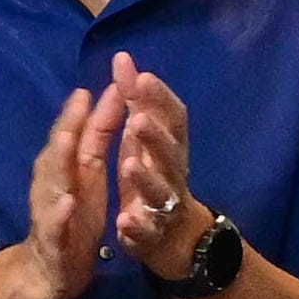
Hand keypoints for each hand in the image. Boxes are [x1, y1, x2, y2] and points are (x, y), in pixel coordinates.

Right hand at [7, 64, 118, 298]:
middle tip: (81, 99)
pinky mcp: (51, 241)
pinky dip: (60, 212)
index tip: (108, 80)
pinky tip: (68, 202)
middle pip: (59, 150)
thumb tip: (111, 93)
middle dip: (69, 124)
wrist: (48, 271)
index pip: (76, 131)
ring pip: (51, 183)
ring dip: (59, 161)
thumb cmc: (73, 217)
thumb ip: (96, 137)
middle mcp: (52, 183)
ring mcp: (48, 211)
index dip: (90, 106)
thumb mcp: (88, 174)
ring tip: (68, 141)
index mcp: (66, 167)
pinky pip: (54, 225)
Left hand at [107, 56, 219, 275]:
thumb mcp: (147, 139)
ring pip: (160, 192)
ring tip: (128, 165)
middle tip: (137, 118)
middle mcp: (173, 174)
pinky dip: (137, 226)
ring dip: (145, 179)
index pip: (173, 119)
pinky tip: (124, 221)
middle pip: (170, 154)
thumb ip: (137, 103)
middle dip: (154, 136)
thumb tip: (123, 60)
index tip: (142, 76)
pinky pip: (146, 231)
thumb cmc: (156, 177)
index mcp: (171, 147)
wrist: (176, 238)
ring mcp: (165, 206)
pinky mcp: (152, 235)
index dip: (160, 98)